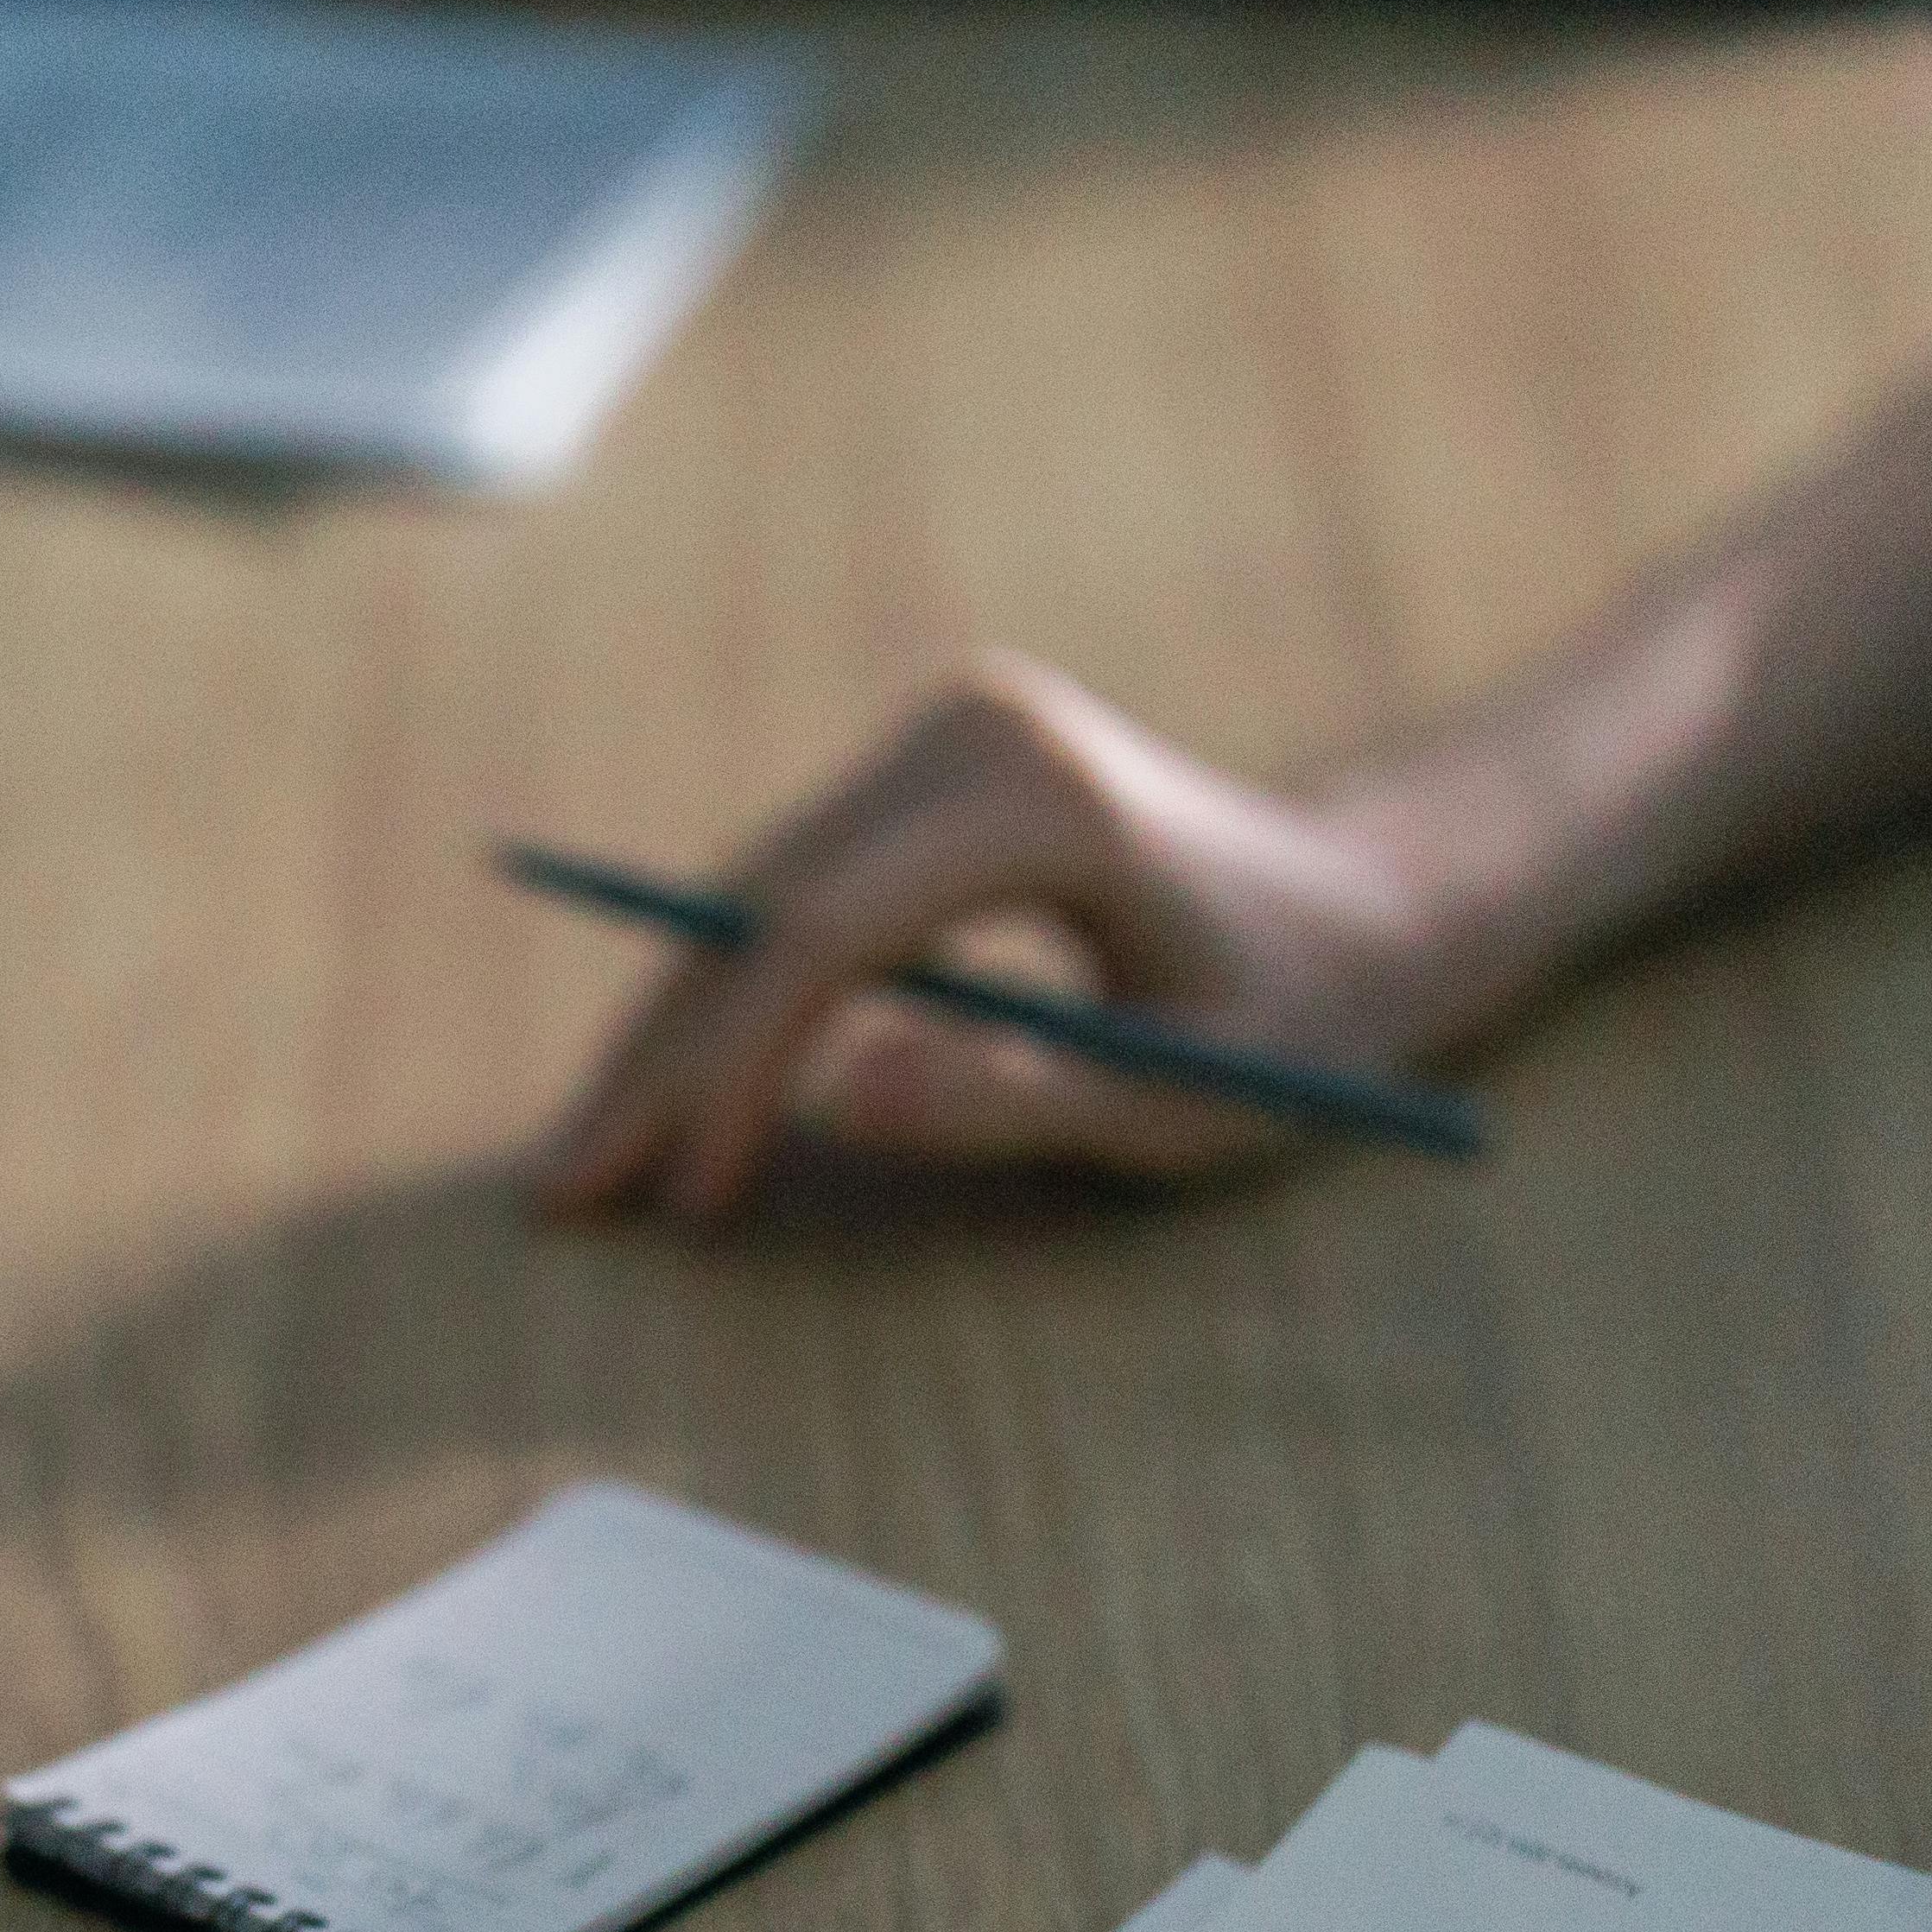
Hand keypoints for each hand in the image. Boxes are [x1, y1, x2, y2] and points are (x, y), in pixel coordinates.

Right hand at [529, 655, 1473, 1220]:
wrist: (1367, 905)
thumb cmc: (1300, 1019)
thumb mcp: (1184, 1092)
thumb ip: (1021, 1098)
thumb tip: (844, 1096)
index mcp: (1034, 793)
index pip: (824, 935)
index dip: (738, 1074)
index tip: (691, 1201)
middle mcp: (969, 731)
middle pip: (759, 906)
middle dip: (660, 1059)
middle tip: (563, 1193)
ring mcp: (940, 736)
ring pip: (752, 897)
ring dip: (667, 1032)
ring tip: (580, 1162)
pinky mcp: (925, 769)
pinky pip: (791, 892)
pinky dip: (722, 997)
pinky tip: (658, 1090)